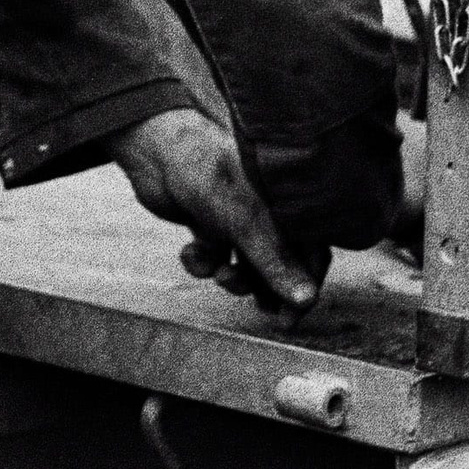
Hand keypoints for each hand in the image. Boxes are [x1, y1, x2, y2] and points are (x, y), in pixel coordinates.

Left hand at [107, 107, 325, 317]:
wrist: (155, 151)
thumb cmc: (208, 173)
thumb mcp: (246, 223)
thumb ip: (276, 263)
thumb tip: (307, 301)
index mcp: (287, 205)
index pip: (313, 252)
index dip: (305, 285)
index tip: (290, 318)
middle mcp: (266, 212)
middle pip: (280, 263)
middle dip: (267, 287)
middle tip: (264, 312)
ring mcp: (237, 218)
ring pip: (245, 264)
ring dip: (233, 278)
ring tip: (220, 275)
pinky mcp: (209, 223)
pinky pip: (214, 256)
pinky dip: (202, 263)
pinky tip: (190, 253)